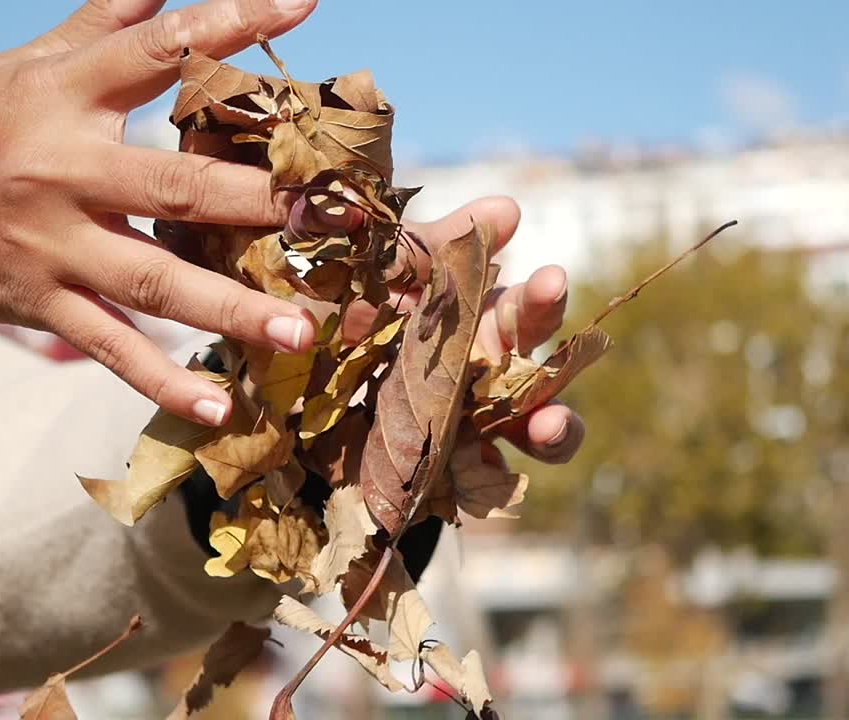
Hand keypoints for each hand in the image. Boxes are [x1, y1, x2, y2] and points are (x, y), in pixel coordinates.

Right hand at [0, 0, 320, 425]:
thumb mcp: (19, 66)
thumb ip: (98, 27)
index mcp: (61, 94)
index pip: (158, 49)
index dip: (232, 24)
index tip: (304, 6)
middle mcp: (61, 169)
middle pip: (176, 182)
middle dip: (264, 199)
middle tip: (342, 216)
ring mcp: (51, 244)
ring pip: (155, 280)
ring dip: (233, 310)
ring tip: (305, 332)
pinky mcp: (40, 303)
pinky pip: (111, 348)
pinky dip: (163, 382)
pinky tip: (220, 411)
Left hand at [355, 197, 584, 464]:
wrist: (289, 378)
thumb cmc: (348, 312)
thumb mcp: (383, 271)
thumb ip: (438, 244)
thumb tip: (510, 208)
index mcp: (479, 323)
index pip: (528, 312)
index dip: (545, 299)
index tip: (551, 278)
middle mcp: (484, 374)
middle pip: (539, 371)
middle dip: (559, 367)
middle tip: (551, 361)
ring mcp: (470, 426)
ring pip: (534, 430)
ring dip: (554, 428)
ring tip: (549, 427)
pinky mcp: (444, 471)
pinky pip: (482, 482)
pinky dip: (492, 479)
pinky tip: (485, 472)